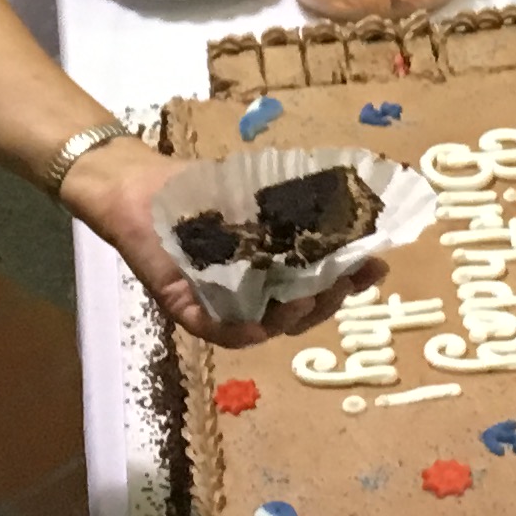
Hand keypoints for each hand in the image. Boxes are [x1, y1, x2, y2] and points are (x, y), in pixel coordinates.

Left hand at [59, 142, 367, 344]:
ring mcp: (219, 304)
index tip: (377, 265)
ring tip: (308, 300)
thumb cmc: (196, 188)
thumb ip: (295, 206)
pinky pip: (218, 331)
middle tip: (346, 278)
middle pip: (300, 312)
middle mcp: (250, 293)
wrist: (138, 184)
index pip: (320, 283)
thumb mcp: (256, 192)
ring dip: (292, 318)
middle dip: (329, 299)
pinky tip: (259, 325)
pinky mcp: (186, 308)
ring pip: (265, 327)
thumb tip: (351, 195)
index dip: (351, 279)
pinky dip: (240, 331)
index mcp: (272, 268)